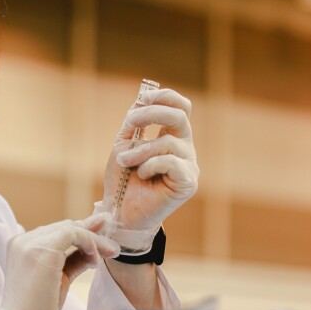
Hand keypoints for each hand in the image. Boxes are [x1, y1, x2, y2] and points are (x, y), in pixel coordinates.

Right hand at [0, 213, 119, 309]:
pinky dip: (89, 243)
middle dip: (92, 234)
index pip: (56, 232)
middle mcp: (24, 240)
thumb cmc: (38, 309)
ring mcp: (30, 243)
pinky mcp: (43, 249)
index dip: (82, 233)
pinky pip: (73, 234)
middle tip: (111, 246)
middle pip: (64, 227)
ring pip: (71, 229)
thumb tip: (94, 249)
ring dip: (94, 240)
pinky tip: (95, 259)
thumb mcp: (59, 278)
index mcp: (22, 246)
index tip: (102, 238)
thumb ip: (74, 260)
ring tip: (110, 252)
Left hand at [100, 88, 198, 233]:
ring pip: (169, 143)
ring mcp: (189, 165)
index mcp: (172, 137)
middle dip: (153, 113)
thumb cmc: (123, 181)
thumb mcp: (124, 145)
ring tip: (125, 161)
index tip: (143, 98)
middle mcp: (185, 149)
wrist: (121, 212)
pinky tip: (142, 174)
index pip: (180, 107)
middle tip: (131, 121)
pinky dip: (151, 165)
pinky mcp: (188, 182)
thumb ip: (134, 123)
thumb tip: (141, 99)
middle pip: (181, 116)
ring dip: (141, 149)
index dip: (165, 97)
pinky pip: (172, 162)